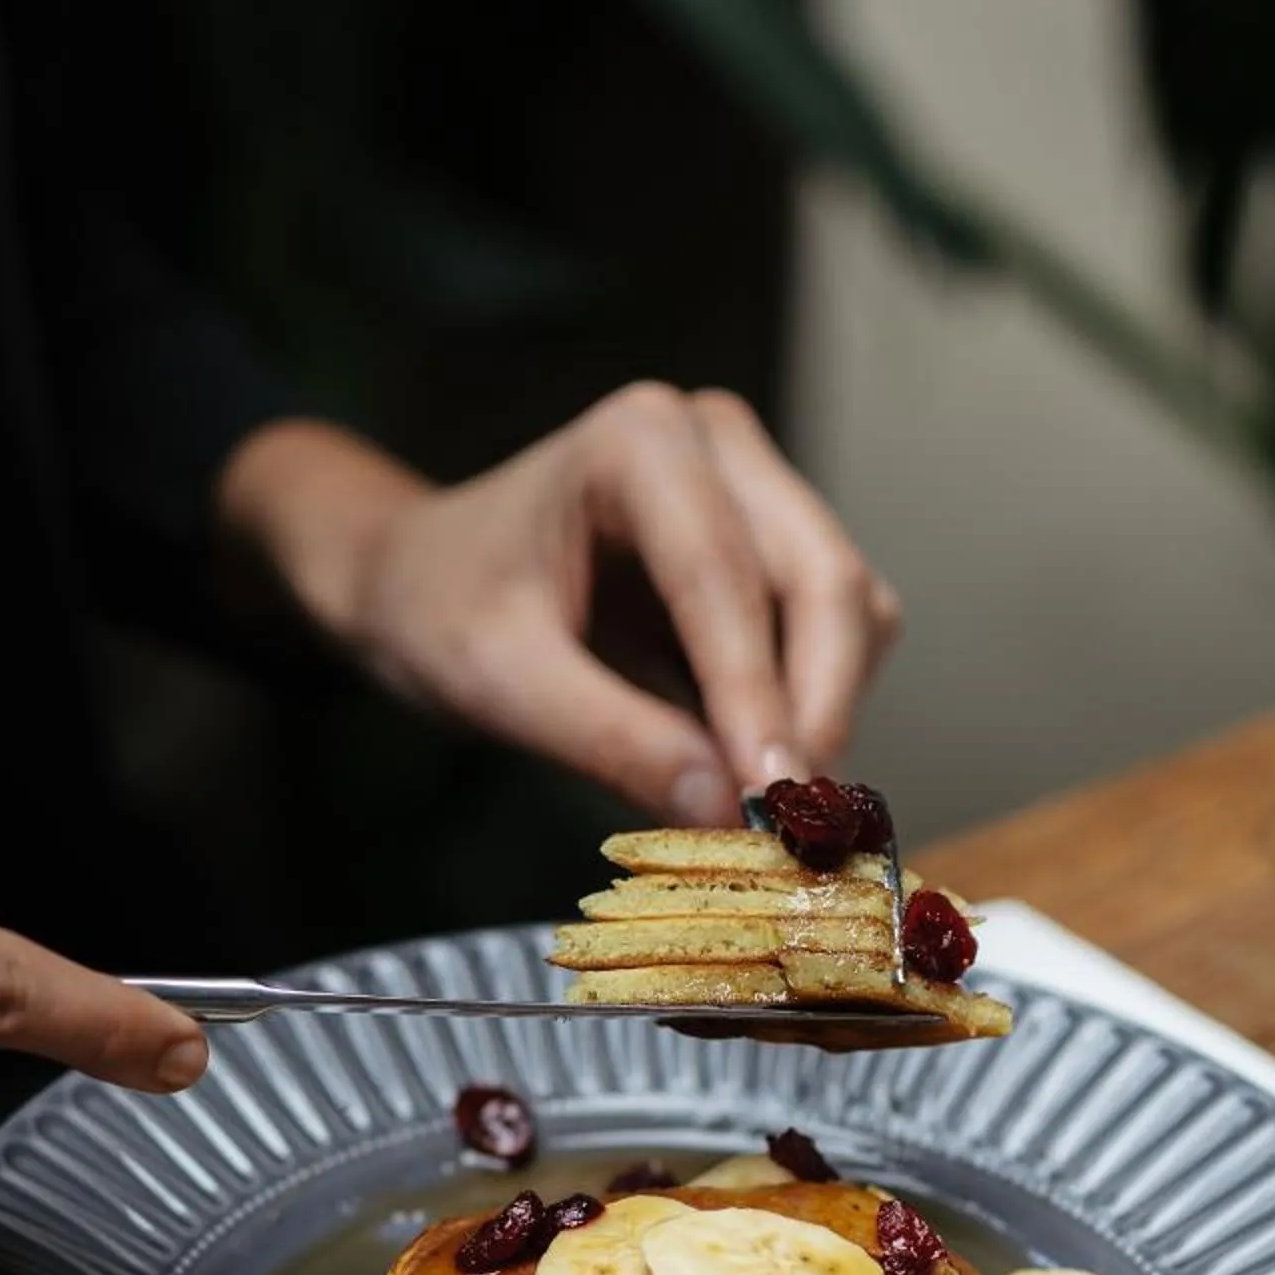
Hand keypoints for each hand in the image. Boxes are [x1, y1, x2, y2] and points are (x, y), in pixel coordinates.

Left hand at [216, 388, 898, 822]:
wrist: (423, 579)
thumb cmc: (442, 610)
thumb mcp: (501, 684)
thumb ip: (613, 741)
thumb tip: (726, 817)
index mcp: (638, 442)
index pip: (724, 579)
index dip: (758, 698)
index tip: (773, 805)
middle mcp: (718, 444)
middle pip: (823, 583)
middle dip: (816, 711)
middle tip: (793, 831)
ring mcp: (757, 490)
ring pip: (851, 612)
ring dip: (824, 716)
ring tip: (766, 811)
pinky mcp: (774, 550)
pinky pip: (835, 636)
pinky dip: (812, 710)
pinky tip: (756, 772)